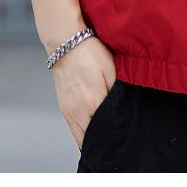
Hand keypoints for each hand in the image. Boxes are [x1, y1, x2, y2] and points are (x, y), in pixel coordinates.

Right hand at [51, 34, 115, 149]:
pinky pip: (73, 130)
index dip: (113, 139)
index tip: (122, 141)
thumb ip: (117, 93)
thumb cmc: (91, 54)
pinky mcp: (64, 109)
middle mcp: (77, 113)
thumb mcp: (111, 70)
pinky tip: (93, 129)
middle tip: (116, 143)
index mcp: (93, 103)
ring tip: (105, 138)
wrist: (66, 43)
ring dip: (92, 140)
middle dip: (103, 143)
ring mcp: (68, 112)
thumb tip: (121, 111)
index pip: (103, 133)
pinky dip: (83, 133)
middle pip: (91, 141)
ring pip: (80, 138)